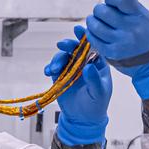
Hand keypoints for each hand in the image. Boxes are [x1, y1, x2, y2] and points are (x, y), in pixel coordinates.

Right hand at [46, 25, 110, 145]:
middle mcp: (84, 63)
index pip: (93, 47)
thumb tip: (88, 67)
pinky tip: (48, 72)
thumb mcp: (99, 93)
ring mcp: (71, 69)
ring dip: (57, 59)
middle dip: (68, 44)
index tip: (78, 29)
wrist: (82, 119)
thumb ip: (94, 80)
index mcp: (98, 64)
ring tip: (54, 69)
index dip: (85, 37)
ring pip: (63, 57)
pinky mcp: (60, 76)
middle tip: (62, 44)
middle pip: (76, 49)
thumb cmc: (96, 104)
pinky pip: (54, 67)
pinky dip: (50, 67)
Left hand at [84, 0, 148, 98]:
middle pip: (103, 11)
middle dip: (98, 9)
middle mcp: (130, 28)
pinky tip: (93, 31)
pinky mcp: (111, 52)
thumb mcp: (148, 19)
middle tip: (100, 12)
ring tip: (93, 20)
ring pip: (95, 25)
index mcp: (140, 16)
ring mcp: (120, 41)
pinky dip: (90, 33)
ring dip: (91, 21)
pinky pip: (94, 39)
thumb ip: (132, 8)